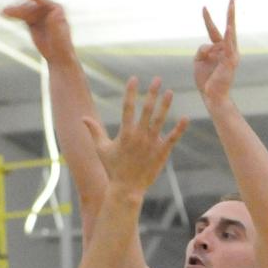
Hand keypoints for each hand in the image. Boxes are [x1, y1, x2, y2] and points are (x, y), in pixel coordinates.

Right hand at [1, 0, 75, 64]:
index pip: (44, 1)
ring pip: (24, 10)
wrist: (57, 56)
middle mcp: (47, 9)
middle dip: (21, 8)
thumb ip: (56, 24)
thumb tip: (55, 12)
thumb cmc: (62, 47)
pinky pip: (21, 15)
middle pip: (31, 5)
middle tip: (9, 11)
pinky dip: (13, 15)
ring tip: (3, 12)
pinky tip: (4, 14)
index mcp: (57, 9)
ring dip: (14, 10)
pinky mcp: (31, 20)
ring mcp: (38, 14)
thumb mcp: (59, 35)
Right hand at [82, 77, 187, 195]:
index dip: (131, 92)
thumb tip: (82, 118)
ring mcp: (151, 144)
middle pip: (147, 110)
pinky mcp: (161, 152)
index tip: (134, 78)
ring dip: (165, 105)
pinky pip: (172, 138)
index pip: (127, 107)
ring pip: (160, 120)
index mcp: (125, 133)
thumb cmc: (113, 169)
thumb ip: (94, 131)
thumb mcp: (101, 149)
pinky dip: (179, 129)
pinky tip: (185, 118)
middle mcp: (139, 136)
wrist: (127, 189)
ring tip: (170, 92)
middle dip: (152, 93)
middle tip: (158, 79)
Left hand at [194, 0, 238, 105]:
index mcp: (220, 50)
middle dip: (230, 11)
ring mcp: (231, 55)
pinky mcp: (230, 61)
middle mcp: (228, 50)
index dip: (208, 19)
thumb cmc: (206, 81)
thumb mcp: (198, 62)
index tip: (203, 7)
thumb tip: (208, 46)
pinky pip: (229, 46)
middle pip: (228, 27)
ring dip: (229, 18)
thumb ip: (201, 50)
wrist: (213, 97)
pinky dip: (229, 36)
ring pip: (225, 35)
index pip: (214, 31)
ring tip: (231, 4)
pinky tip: (229, 27)